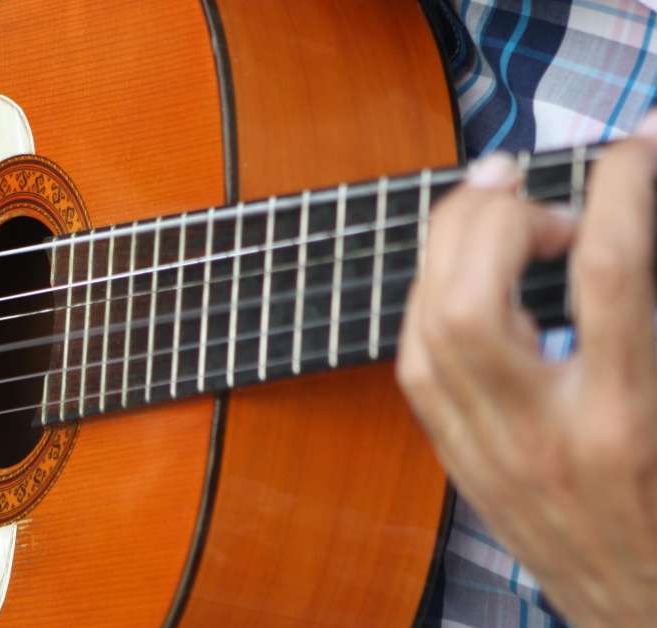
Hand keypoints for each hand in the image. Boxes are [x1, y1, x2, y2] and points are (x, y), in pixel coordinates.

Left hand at [397, 122, 656, 624]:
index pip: (611, 279)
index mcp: (625, 420)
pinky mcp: (460, 461)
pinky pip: (416, 364)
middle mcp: (542, 437)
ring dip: (449, 248)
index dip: (619, 191)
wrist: (641, 613)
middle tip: (531, 183)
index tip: (637, 144)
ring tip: (492, 208)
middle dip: (494, 218)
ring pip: (425, 329)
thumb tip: (631, 233)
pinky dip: (430, 298)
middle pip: (473, 300)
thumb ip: (648, 317)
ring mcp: (488, 453)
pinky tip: (461, 273)